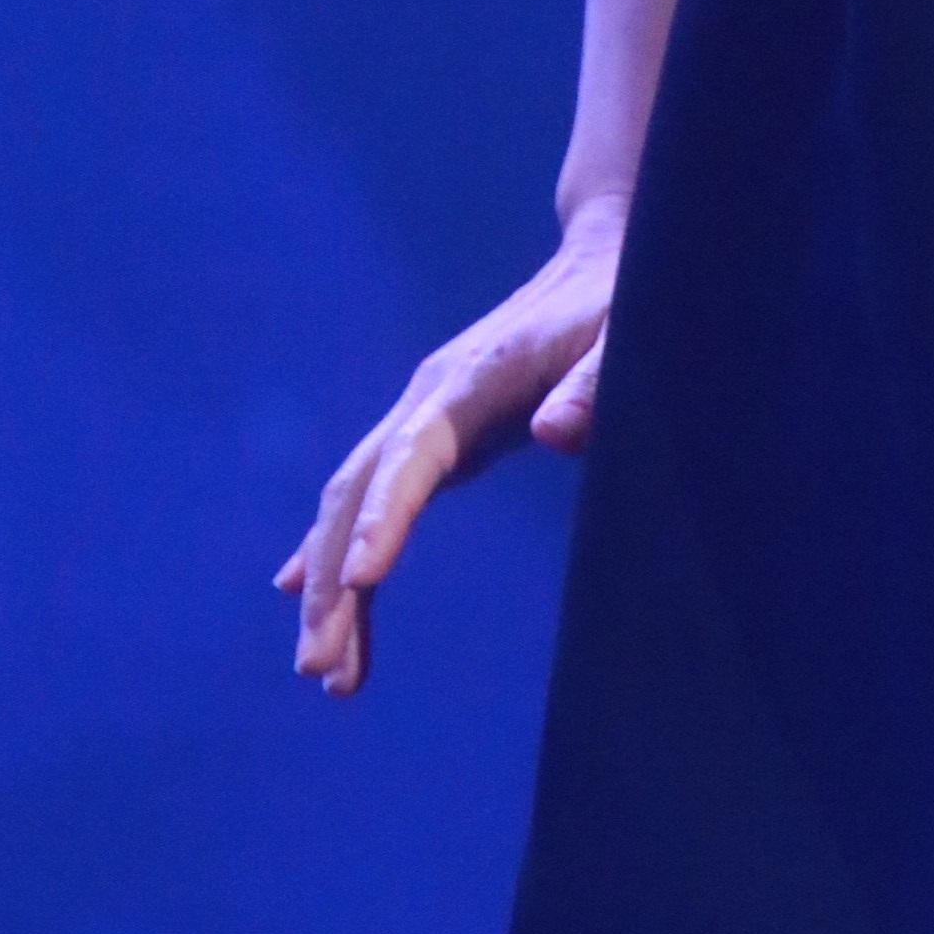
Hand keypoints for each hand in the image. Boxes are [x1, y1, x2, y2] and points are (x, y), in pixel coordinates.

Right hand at [277, 202, 621, 697]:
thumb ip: (596, 383)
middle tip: (320, 668)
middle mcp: (426, 399)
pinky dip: (338, 550)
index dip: (385, 518)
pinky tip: (307, 597)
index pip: (412, 457)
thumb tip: (557, 433)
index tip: (361, 581)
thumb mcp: (626, 336)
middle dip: (333, 581)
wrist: (601, 261)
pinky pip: (371, 499)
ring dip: (330, 585)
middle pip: (359, 493)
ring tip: (325, 672)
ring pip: (353, 504)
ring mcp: (422, 417)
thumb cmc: (620, 304)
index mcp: (469, 381)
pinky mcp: (432, 436)